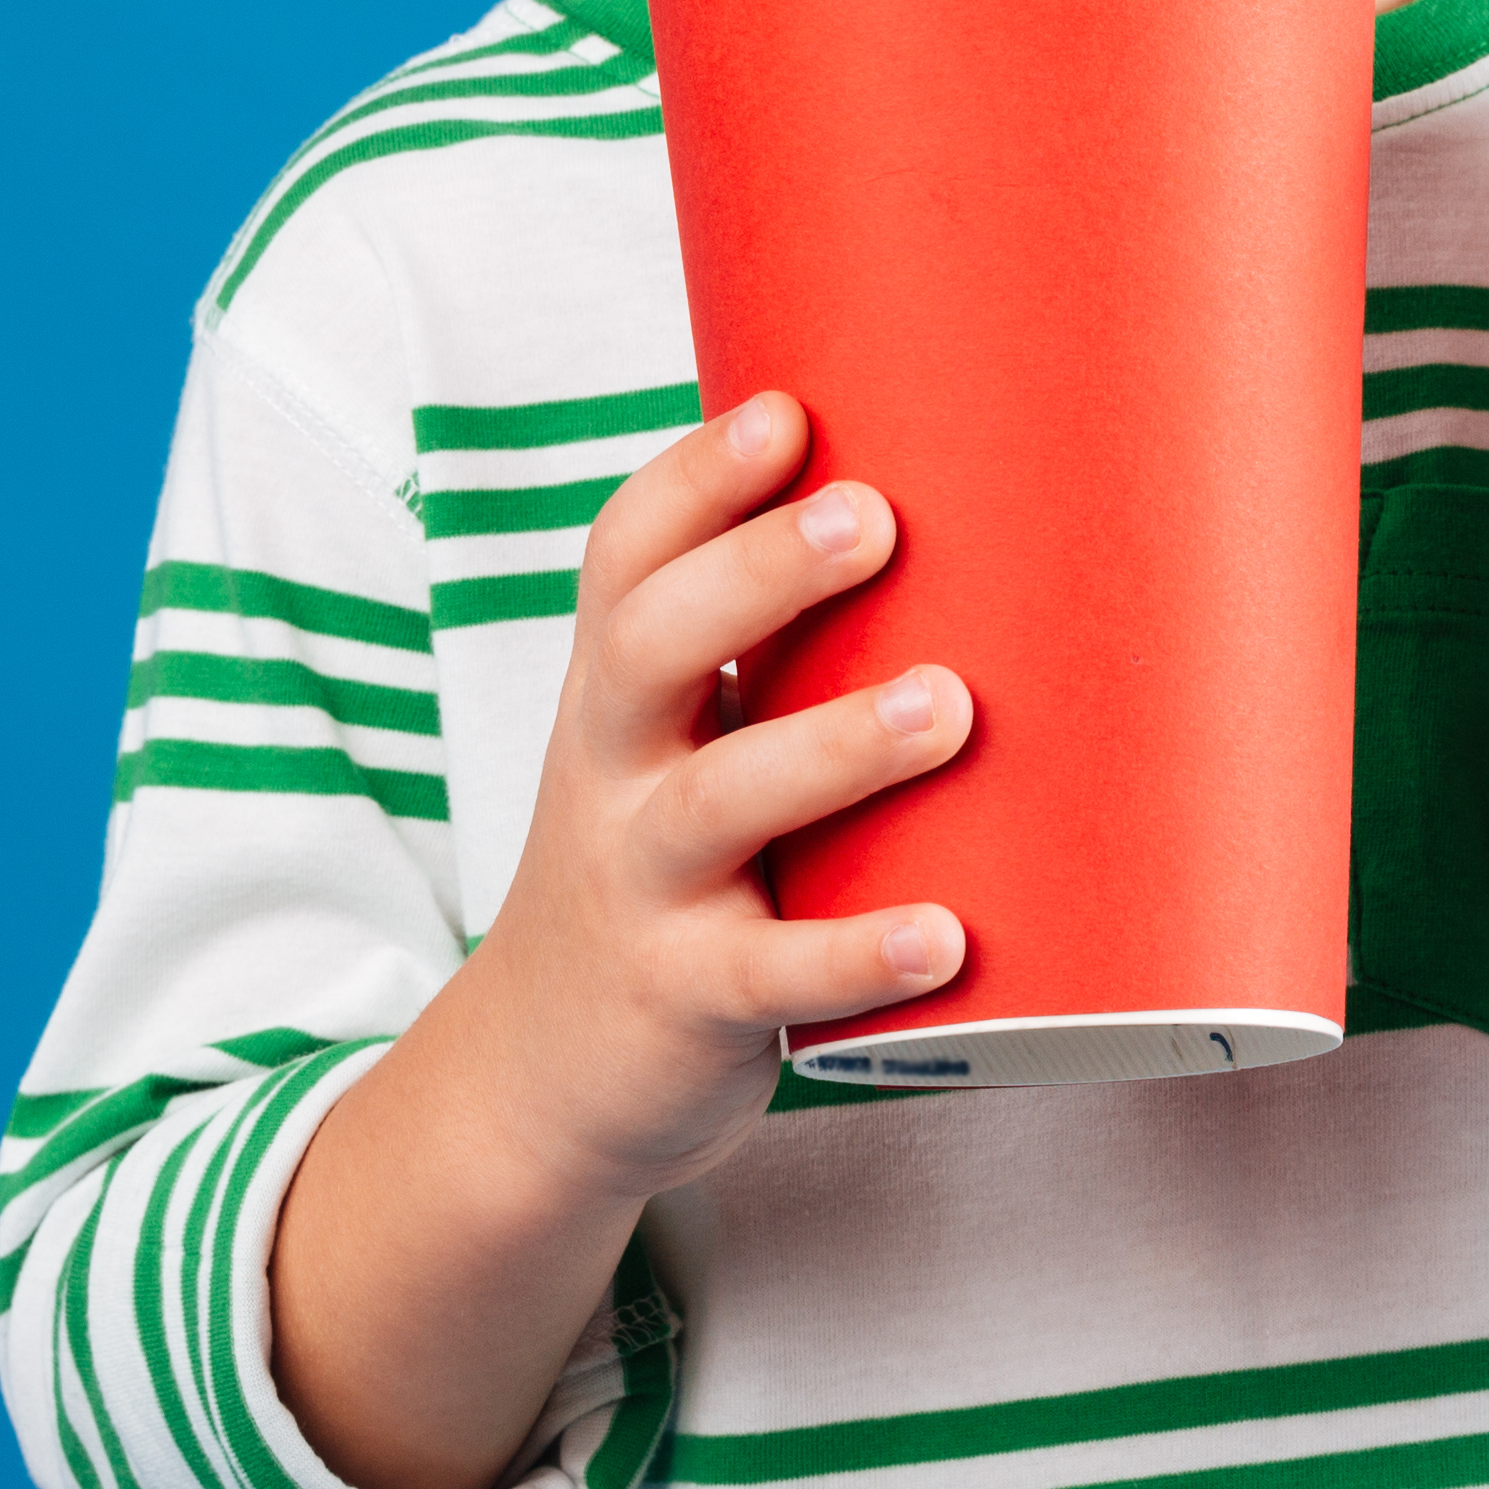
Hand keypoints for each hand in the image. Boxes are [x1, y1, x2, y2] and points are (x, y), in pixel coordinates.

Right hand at [439, 389, 978, 1204]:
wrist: (540, 1074)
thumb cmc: (659, 865)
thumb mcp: (670, 745)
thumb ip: (762, 649)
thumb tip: (947, 507)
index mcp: (618, 688)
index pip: (626, 558)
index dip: (697, 480)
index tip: (789, 414)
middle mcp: (615, 770)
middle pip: (653, 645)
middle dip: (758, 574)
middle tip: (874, 517)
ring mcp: (647, 886)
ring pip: (720, 801)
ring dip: (837, 747)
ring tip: (948, 705)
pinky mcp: (693, 1001)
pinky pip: (774, 976)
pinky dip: (857, 956)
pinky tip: (947, 935)